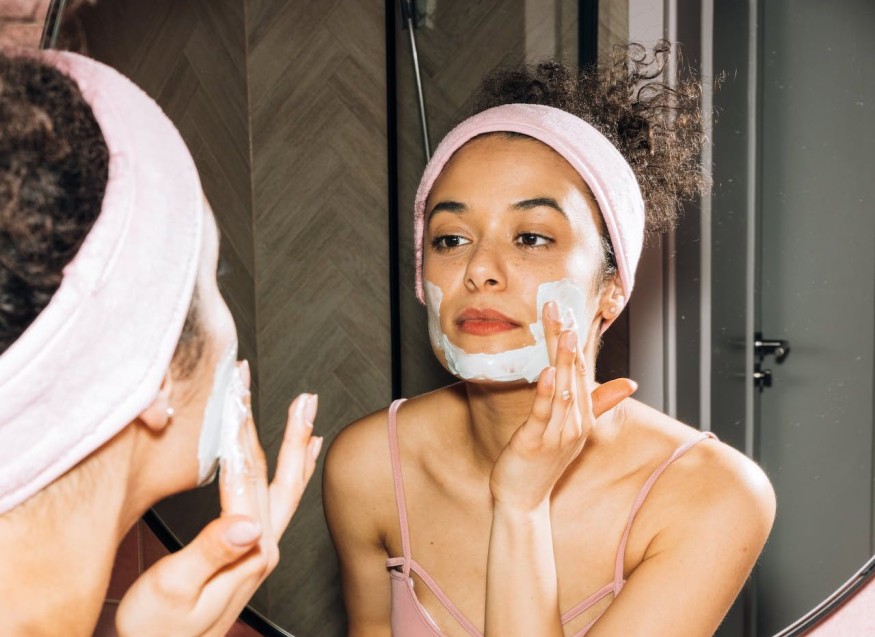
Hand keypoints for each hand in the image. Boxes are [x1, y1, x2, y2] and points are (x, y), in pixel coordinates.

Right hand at [116, 367, 321, 636]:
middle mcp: (262, 546)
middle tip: (305, 398)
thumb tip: (245, 522)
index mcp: (246, 550)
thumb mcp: (175, 592)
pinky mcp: (252, 553)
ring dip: (297, 447)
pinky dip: (293, 473)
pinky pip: (281, 502)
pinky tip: (299, 459)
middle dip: (290, 432)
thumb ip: (211, 553)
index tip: (241, 392)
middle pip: (279, 477)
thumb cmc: (158, 632)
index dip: (241, 430)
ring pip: (286, 487)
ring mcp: (261, 549)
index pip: (246, 475)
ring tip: (310, 416)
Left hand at [489, 303, 635, 512]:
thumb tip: (631, 382)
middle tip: (560, 307)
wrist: (523, 500)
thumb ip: (598, 403)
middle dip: (566, 340)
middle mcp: (575, 423)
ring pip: (562, 390)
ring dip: (564, 360)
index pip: (582, 371)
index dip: (575, 341)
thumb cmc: (543, 462)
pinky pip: (542, 414)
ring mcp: (557, 434)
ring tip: (563, 332)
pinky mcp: (535, 443)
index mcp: (582, 416)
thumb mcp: (573, 430)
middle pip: (574, 374)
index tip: (569, 312)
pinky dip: (547, 392)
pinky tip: (547, 372)